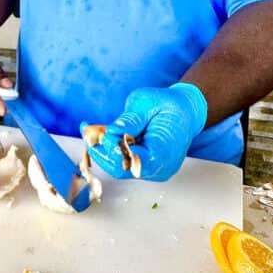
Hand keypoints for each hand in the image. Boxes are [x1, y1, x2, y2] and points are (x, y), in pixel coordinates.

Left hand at [81, 83, 207, 181]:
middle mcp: (160, 167)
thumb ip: (131, 119)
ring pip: (119, 167)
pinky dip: (111, 150)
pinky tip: (101, 134)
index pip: (133, 160)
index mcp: (164, 151)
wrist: (186, 111)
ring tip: (90, 130)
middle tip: (87, 131)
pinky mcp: (146, 167)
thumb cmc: (169, 105)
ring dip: (103, 150)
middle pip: (122, 168)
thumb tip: (112, 132)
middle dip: (101, 150)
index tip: (100, 134)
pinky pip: (124, 163)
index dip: (113, 150)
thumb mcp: (148, 103)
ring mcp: (153, 170)